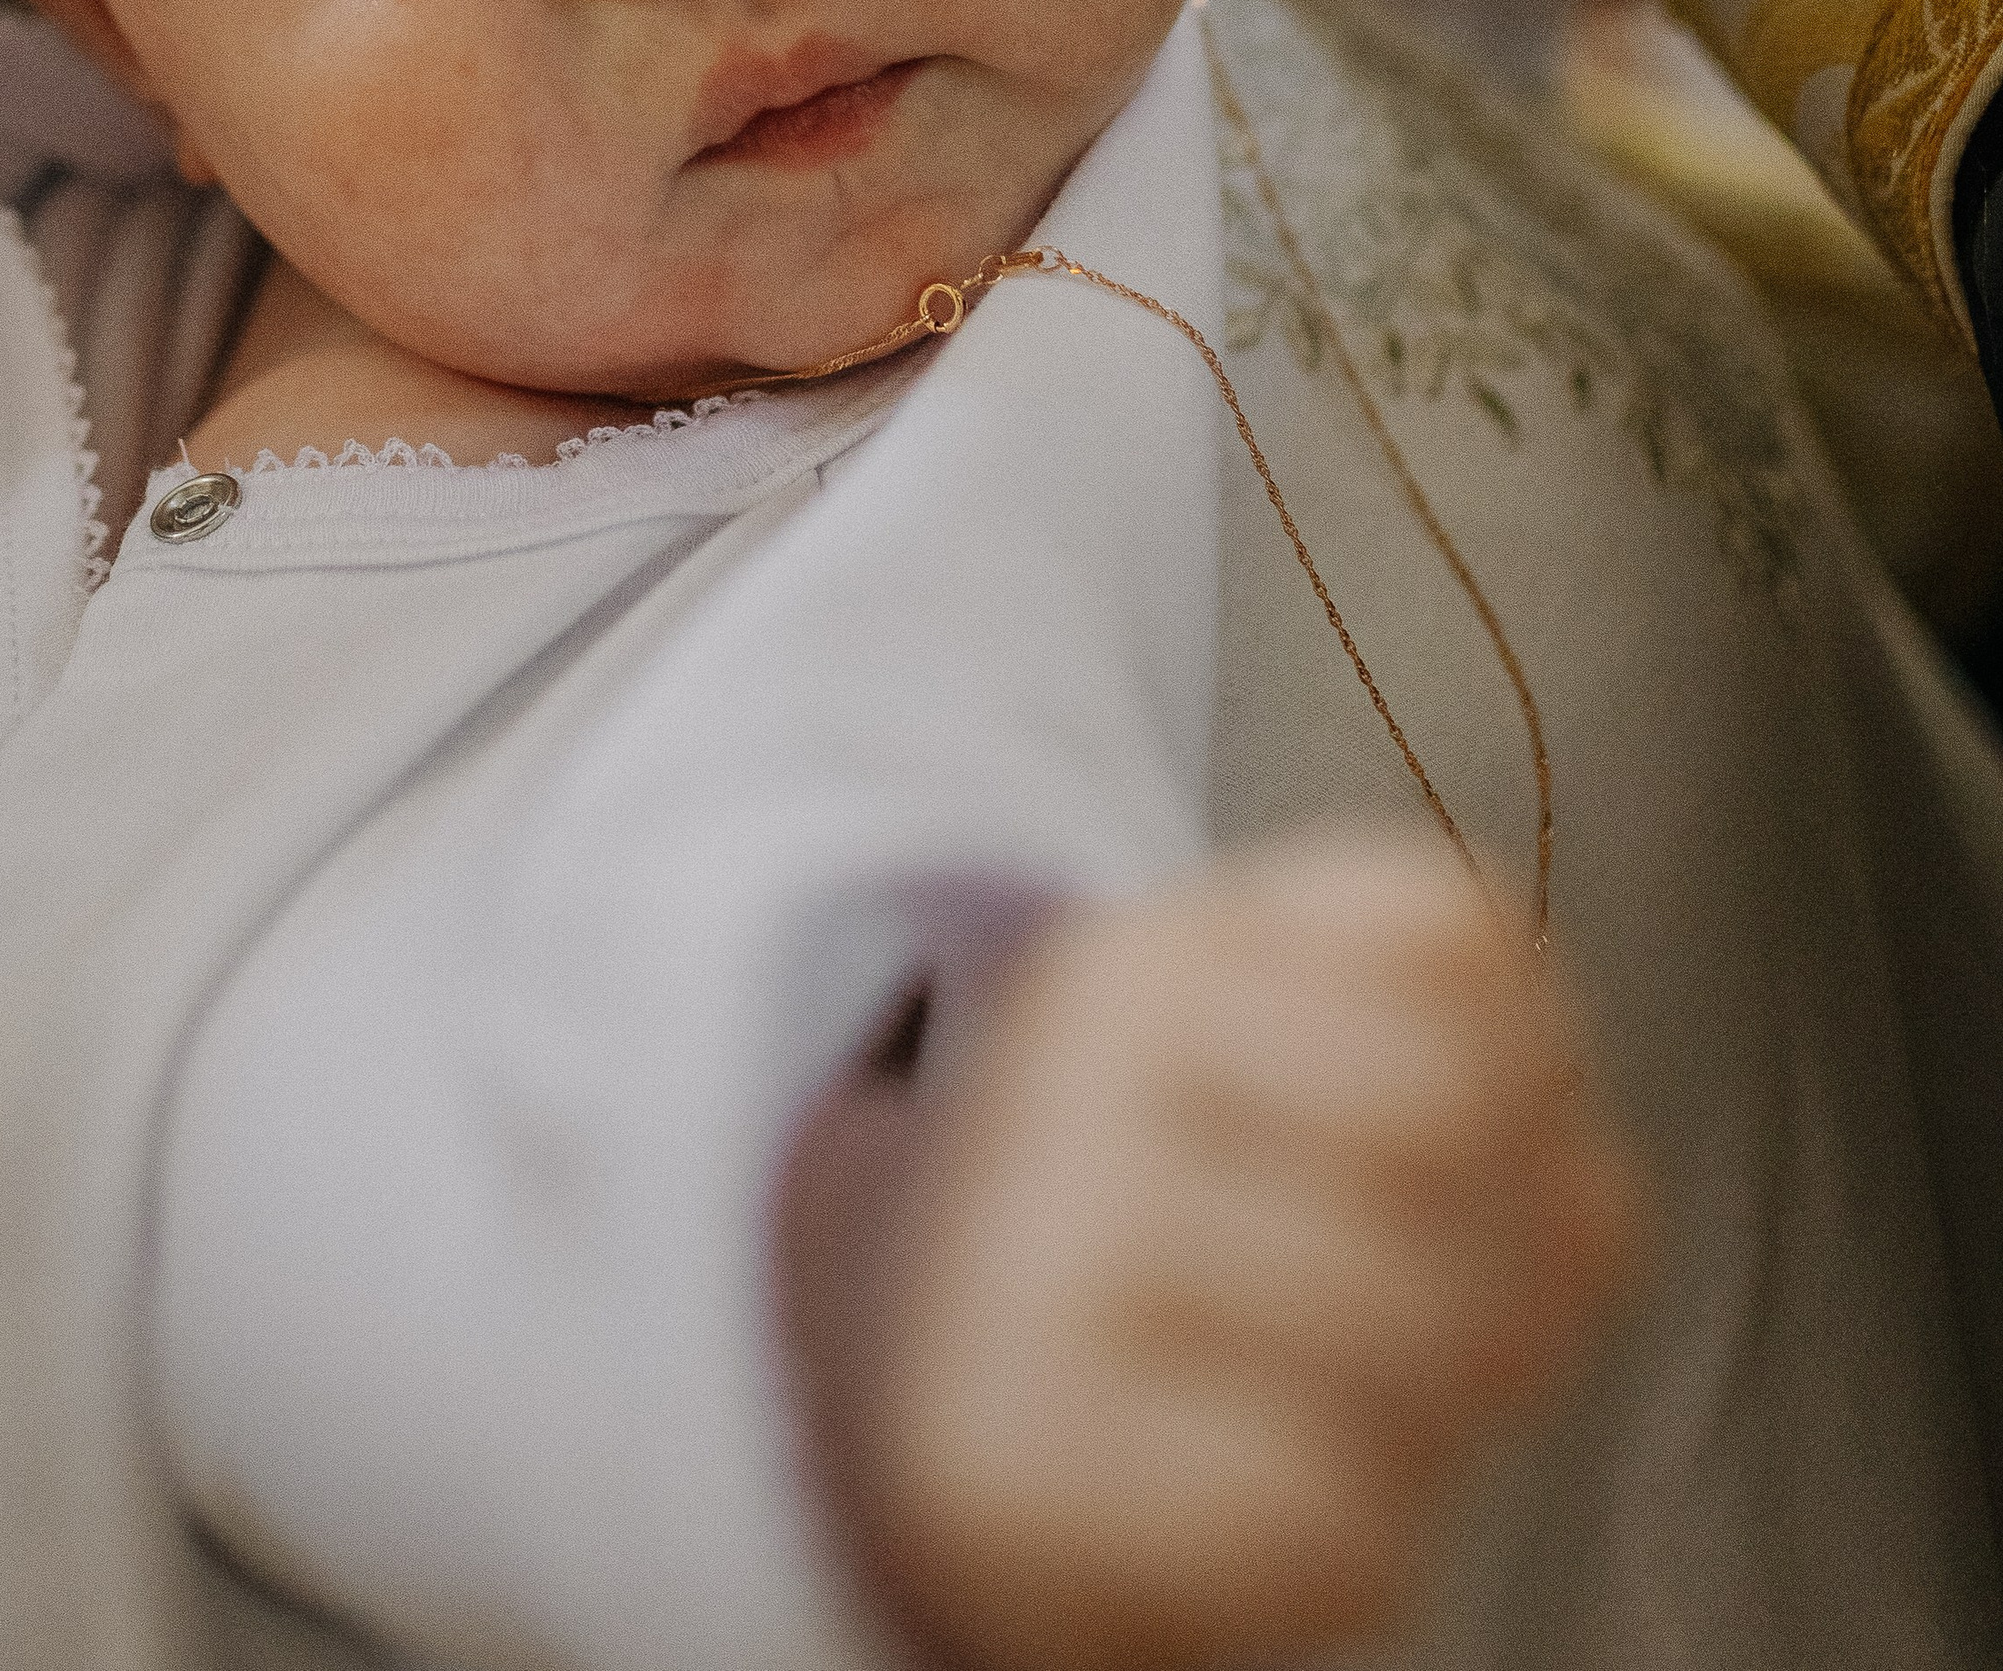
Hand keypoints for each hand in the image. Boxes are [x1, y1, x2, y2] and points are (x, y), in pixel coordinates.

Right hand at [815, 837, 1643, 1670]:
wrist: (897, 1405)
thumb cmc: (1151, 1243)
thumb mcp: (1267, 1083)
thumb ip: (1454, 1073)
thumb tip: (1591, 1203)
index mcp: (1145, 955)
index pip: (1459, 938)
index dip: (1543, 1068)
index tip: (1493, 1150)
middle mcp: (1070, 1069)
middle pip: (1447, 1126)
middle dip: (1502, 1267)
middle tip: (1447, 1340)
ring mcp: (1022, 1261)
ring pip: (1403, 1336)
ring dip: (1430, 1425)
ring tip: (1342, 1426)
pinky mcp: (1001, 1469)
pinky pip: (1325, 1527)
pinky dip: (1351, 1549)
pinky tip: (1266, 1512)